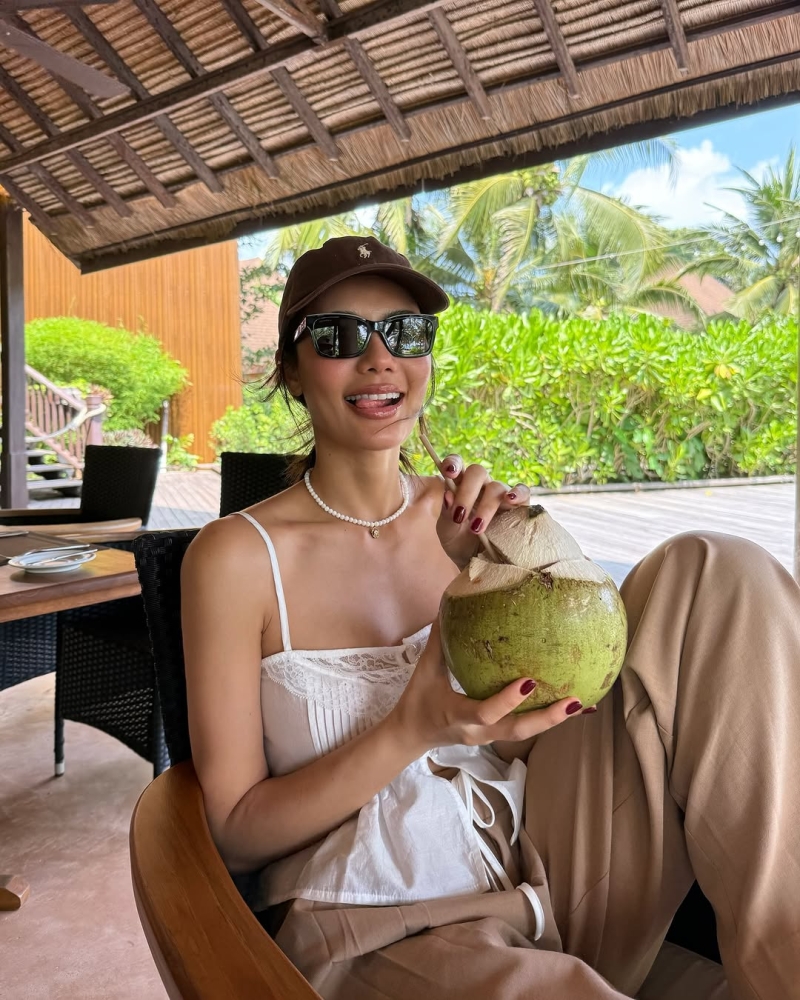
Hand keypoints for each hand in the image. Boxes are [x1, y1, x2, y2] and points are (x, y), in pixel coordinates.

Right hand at [386, 620, 579, 758]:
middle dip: (546, 718)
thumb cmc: (418, 699)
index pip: (485, 712)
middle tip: (573, 701)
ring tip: (582, 704)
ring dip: (554, 720)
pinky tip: (573, 708)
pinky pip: (524, 729)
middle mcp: (478, 731)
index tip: (529, 681)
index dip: (507, 700)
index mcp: (457, 715)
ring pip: (525, 732)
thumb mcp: (424, 670)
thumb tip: (451, 605)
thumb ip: (439, 641)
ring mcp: (489, 737)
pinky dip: (547, 719)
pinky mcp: (497, 735)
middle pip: (517, 730)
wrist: (412, 734)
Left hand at [435, 454, 529, 569]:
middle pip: (478, 472)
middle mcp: (482, 486)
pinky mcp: (520, 507)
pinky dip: (518, 493)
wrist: (480, 566)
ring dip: (485, 506)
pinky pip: (524, 492)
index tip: (449, 473)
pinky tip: (510, 500)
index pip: (456, 466)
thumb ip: (446, 515)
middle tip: (459, 516)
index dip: (453, 463)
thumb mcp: (447, 533)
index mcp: (460, 487)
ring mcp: (502, 495)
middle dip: (467, 492)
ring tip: (476, 528)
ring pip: (497, 486)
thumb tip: (448, 494)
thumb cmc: (460, 546)